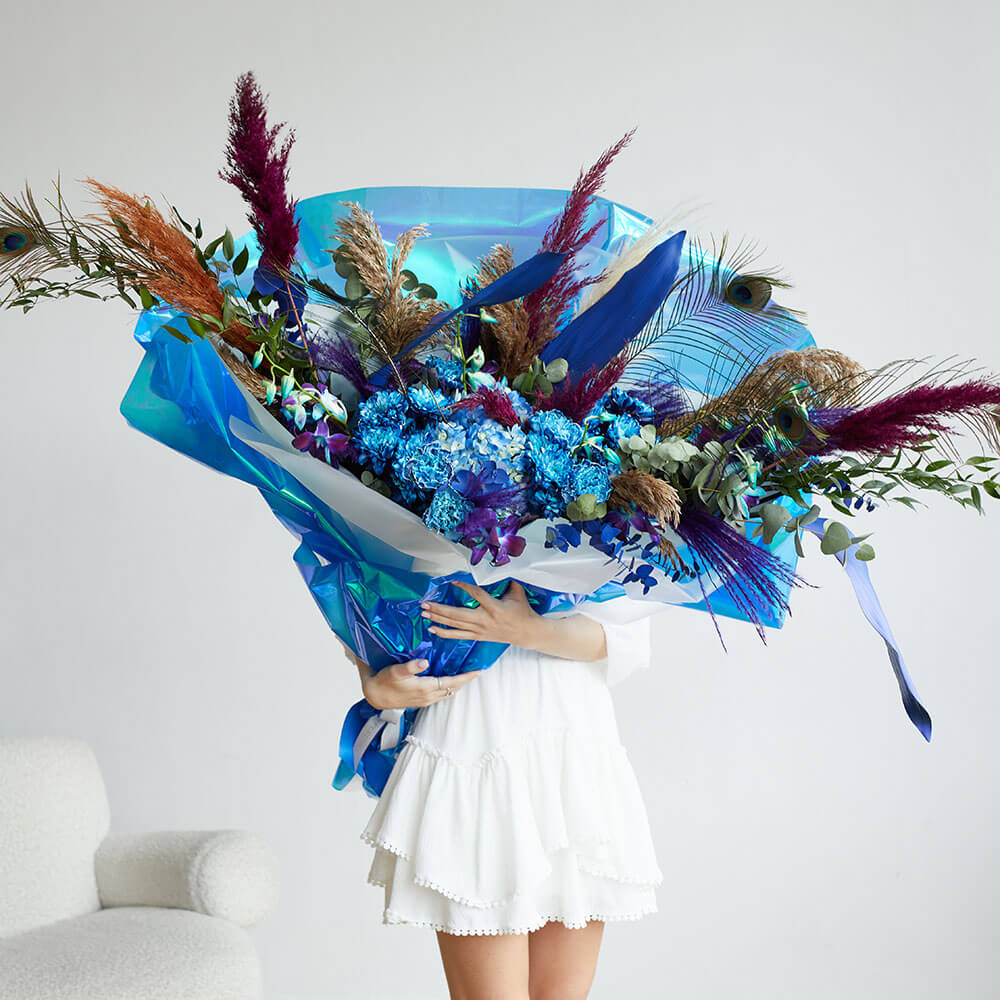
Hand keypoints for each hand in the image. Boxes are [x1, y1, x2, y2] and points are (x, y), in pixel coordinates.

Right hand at [344, 647, 482, 709]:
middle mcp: (428, 696)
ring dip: (458, 684)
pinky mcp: (421, 700)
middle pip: (453, 688)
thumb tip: (424, 662)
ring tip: (466, 673)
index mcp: (425, 688)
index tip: (479, 671)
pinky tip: (449, 679)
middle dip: (466, 680)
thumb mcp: (396, 671)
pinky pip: (441, 694)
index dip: (466, 677)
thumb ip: (410, 666)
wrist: (375, 696)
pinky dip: (449, 686)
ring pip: (448, 692)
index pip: (452, 683)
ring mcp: (425, 700)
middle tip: (477, 670)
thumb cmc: (384, 681)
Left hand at [421, 580, 541, 645]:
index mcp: (494, 607)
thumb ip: (508, 579)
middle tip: (425, 603)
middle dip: (439, 609)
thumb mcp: (517, 592)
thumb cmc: (522, 611)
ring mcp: (479, 629)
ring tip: (424, 613)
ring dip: (437, 618)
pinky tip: (432, 629)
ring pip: (454, 625)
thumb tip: (502, 563)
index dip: (463, 587)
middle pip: (457, 614)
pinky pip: (457, 635)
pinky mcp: (477, 636)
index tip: (452, 582)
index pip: (476, 594)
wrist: (526, 633)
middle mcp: (484, 619)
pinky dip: (444, 633)